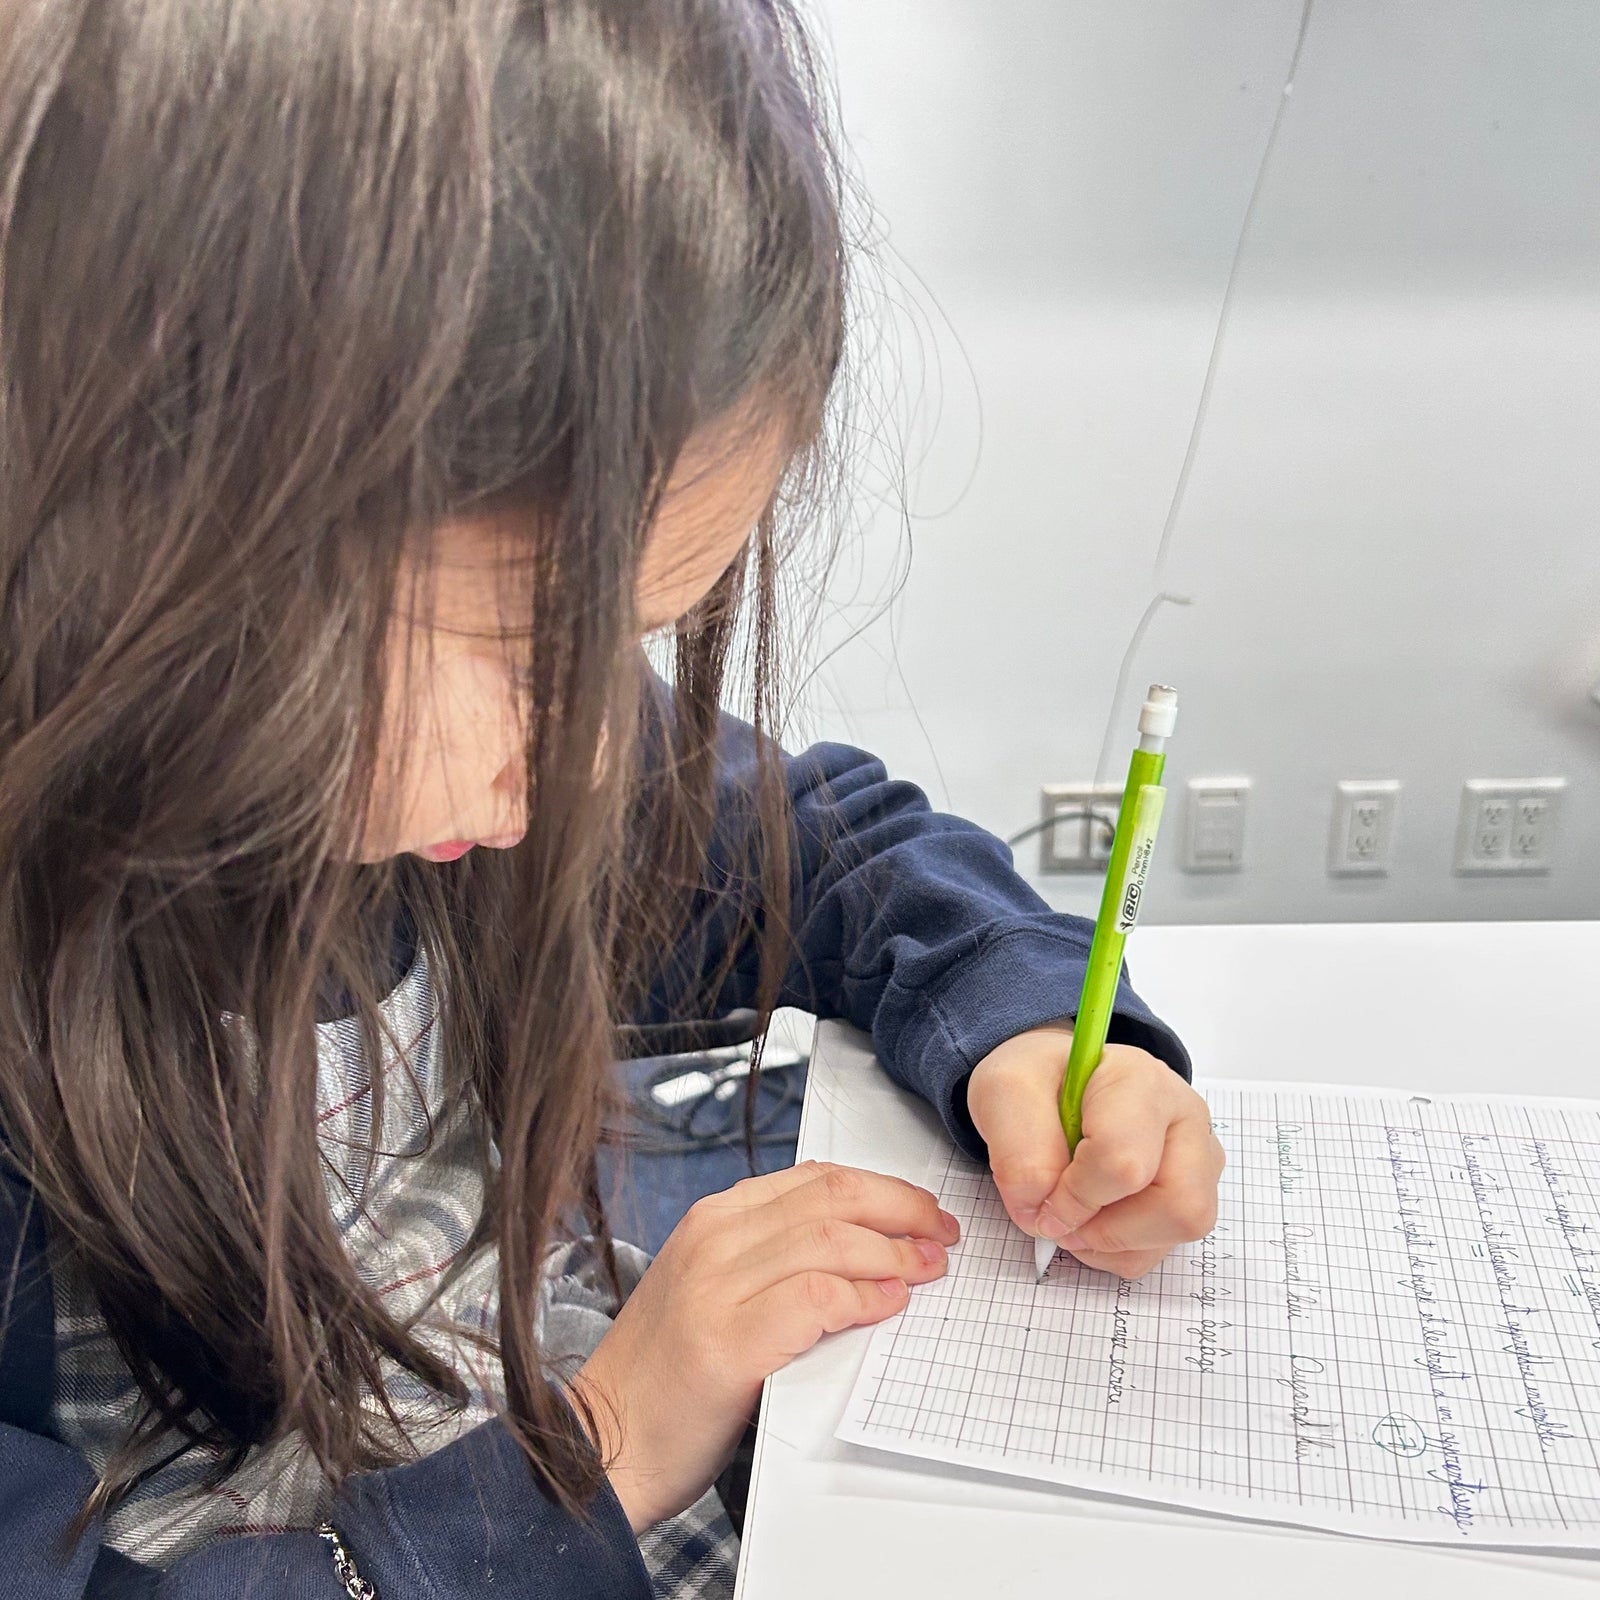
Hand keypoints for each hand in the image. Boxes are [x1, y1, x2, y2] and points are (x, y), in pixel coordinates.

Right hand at [571, 1161, 958, 1530]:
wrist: (601, 1442)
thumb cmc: (665, 1375)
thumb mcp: (712, 1288)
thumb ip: (771, 1257)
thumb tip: (862, 1245)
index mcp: (713, 1219)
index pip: (814, 1178)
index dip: (882, 1189)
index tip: (921, 1210)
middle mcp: (713, 1238)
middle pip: (831, 1196)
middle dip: (901, 1209)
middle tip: (942, 1234)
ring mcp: (716, 1287)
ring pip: (830, 1239)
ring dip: (894, 1253)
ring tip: (928, 1269)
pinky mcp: (727, 1342)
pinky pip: (815, 1298)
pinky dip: (862, 1295)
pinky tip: (888, 1303)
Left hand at [966, 1025, 1222, 1278]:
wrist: (1054, 1082)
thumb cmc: (1039, 1081)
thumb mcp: (1004, 1090)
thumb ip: (1018, 1150)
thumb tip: (1041, 1211)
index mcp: (1139, 1080)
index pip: (1125, 1162)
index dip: (1076, 1197)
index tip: (1042, 1198)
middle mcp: (1184, 1118)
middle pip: (1179, 1206)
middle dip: (1107, 1229)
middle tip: (1060, 1217)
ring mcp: (1197, 1158)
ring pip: (1177, 1232)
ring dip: (1109, 1242)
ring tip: (1071, 1212)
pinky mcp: (1192, 1193)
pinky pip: (1160, 1248)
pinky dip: (1115, 1251)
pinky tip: (1089, 1218)